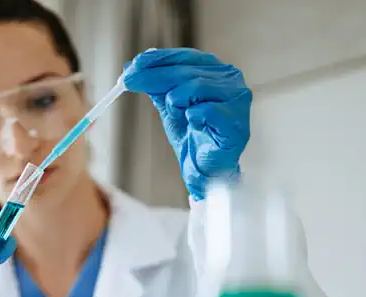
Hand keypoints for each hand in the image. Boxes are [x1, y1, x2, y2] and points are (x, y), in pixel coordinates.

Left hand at [123, 48, 251, 199]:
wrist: (204, 170)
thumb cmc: (192, 136)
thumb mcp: (168, 105)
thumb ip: (155, 85)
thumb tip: (130, 67)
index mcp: (217, 70)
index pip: (186, 56)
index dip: (158, 59)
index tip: (133, 64)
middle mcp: (231, 79)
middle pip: (186, 70)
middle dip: (154, 76)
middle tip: (128, 82)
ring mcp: (237, 99)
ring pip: (195, 87)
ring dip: (177, 101)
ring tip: (179, 116)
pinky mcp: (236, 121)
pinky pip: (206, 110)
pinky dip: (193, 117)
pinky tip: (195, 125)